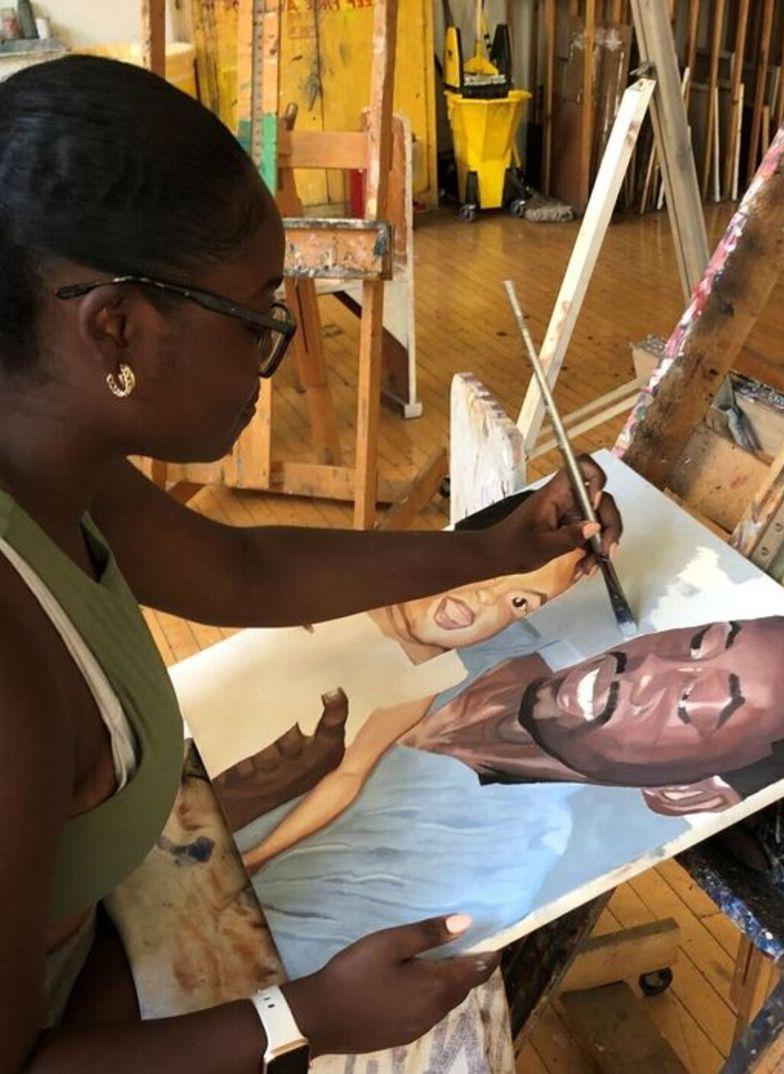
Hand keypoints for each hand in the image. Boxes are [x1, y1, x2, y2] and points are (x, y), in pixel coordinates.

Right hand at [281, 914, 498, 1055]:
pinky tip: (418, 986)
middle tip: (470, 947)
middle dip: (470, 969)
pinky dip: (434, 997)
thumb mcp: (390, 943)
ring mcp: (418, 1027)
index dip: (488, 957)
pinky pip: (429, 1013)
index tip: (496, 944)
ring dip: (451, 984)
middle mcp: (434, 1012)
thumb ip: (429, 933)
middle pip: (462, 989)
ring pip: (445, 1003)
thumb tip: (466, 922)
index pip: (475, 972)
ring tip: (446, 962)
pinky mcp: (402, 1035)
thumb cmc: (356, 973)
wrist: (320, 1018)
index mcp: (436, 986)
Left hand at [489, 456, 621, 575]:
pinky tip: (583, 568)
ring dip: (600, 546)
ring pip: (599, 522)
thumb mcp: (541, 546)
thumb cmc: (510, 547)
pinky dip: (591, 553)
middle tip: (606, 551)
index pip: (581, 467)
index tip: (596, 503)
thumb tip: (595, 527)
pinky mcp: (571, 527)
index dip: (597, 478)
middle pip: (601, 500)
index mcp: (555, 494)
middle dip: (609, 527)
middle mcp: (566, 499)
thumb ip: (569, 537)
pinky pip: (590, 535)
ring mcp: (570, 513)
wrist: (496, 557)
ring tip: (589, 568)